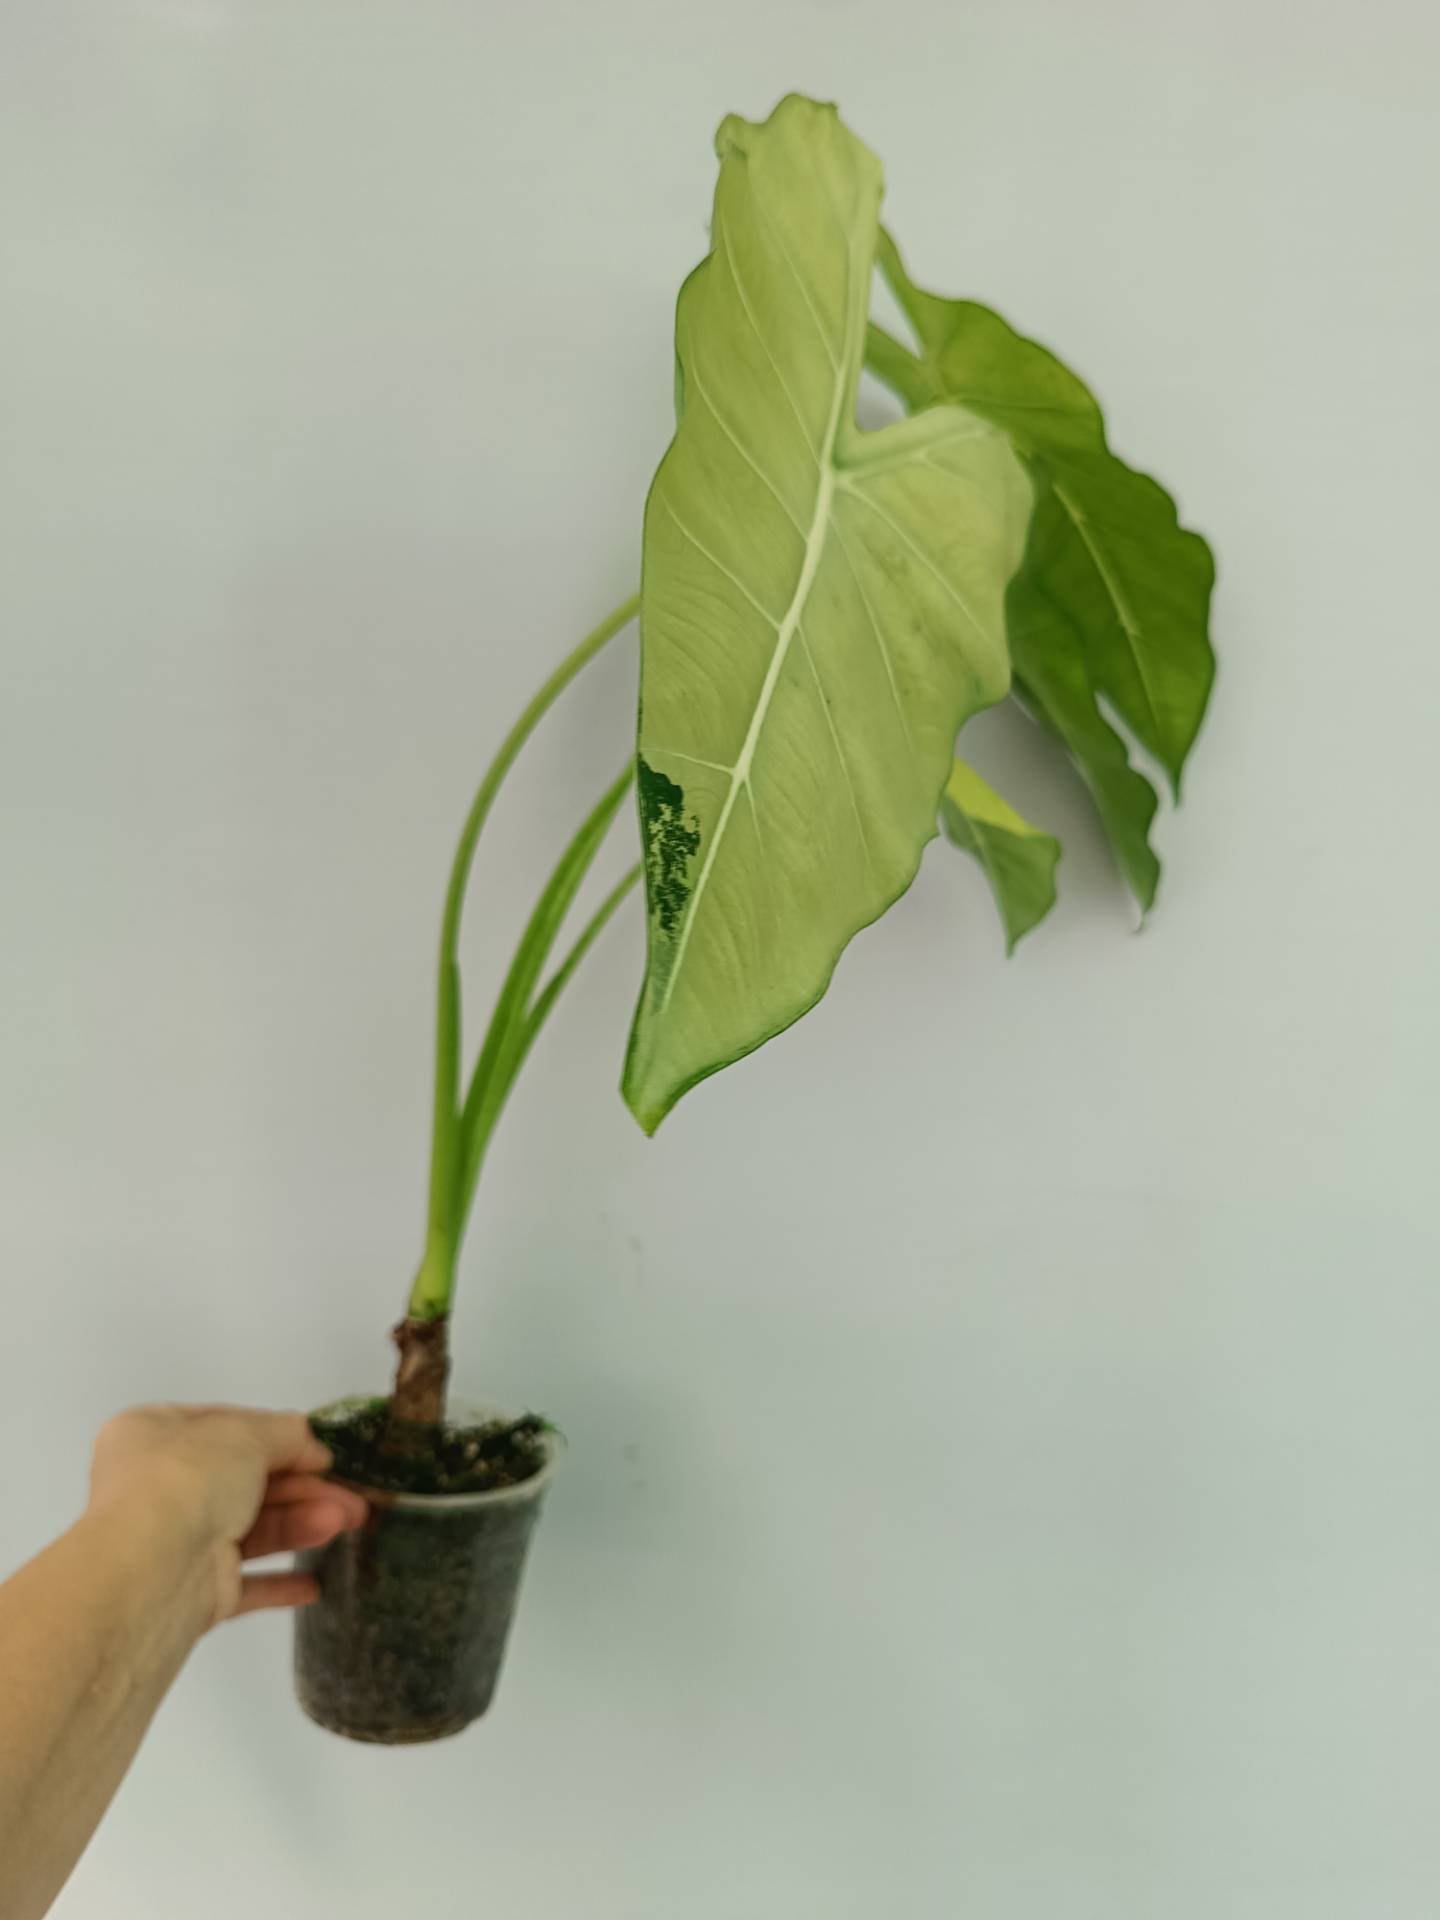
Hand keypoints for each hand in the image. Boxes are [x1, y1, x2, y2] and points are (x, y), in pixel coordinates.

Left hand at [88, 1404, 368, 1628]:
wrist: (152, 1568)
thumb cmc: (188, 1478)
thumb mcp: (245, 1433)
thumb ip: (286, 1433)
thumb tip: (311, 1446)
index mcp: (152, 1435)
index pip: (223, 1428)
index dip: (276, 1436)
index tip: (321, 1450)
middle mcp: (159, 1488)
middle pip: (246, 1481)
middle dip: (304, 1487)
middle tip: (352, 1495)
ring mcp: (176, 1542)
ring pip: (251, 1529)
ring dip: (302, 1523)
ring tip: (349, 1521)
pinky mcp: (193, 1593)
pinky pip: (243, 1584)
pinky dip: (279, 1582)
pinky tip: (315, 1584)